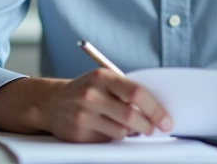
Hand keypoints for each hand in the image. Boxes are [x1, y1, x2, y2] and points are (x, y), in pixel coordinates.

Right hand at [0, 70, 172, 141]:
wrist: (50, 102)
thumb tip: (155, 111)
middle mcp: (91, 94)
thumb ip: (126, 91)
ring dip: (128, 132)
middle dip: (147, 126)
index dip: (155, 109)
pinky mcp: (79, 133)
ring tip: (123, 124)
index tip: (166, 120)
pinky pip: (107, 140)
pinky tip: (105, 128)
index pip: (136, 93)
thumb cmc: (85, 90)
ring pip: (120, 131)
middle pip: (130, 115)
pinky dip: (112, 137)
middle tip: (152, 129)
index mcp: (102, 77)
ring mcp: (83, 115)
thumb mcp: (103, 80)